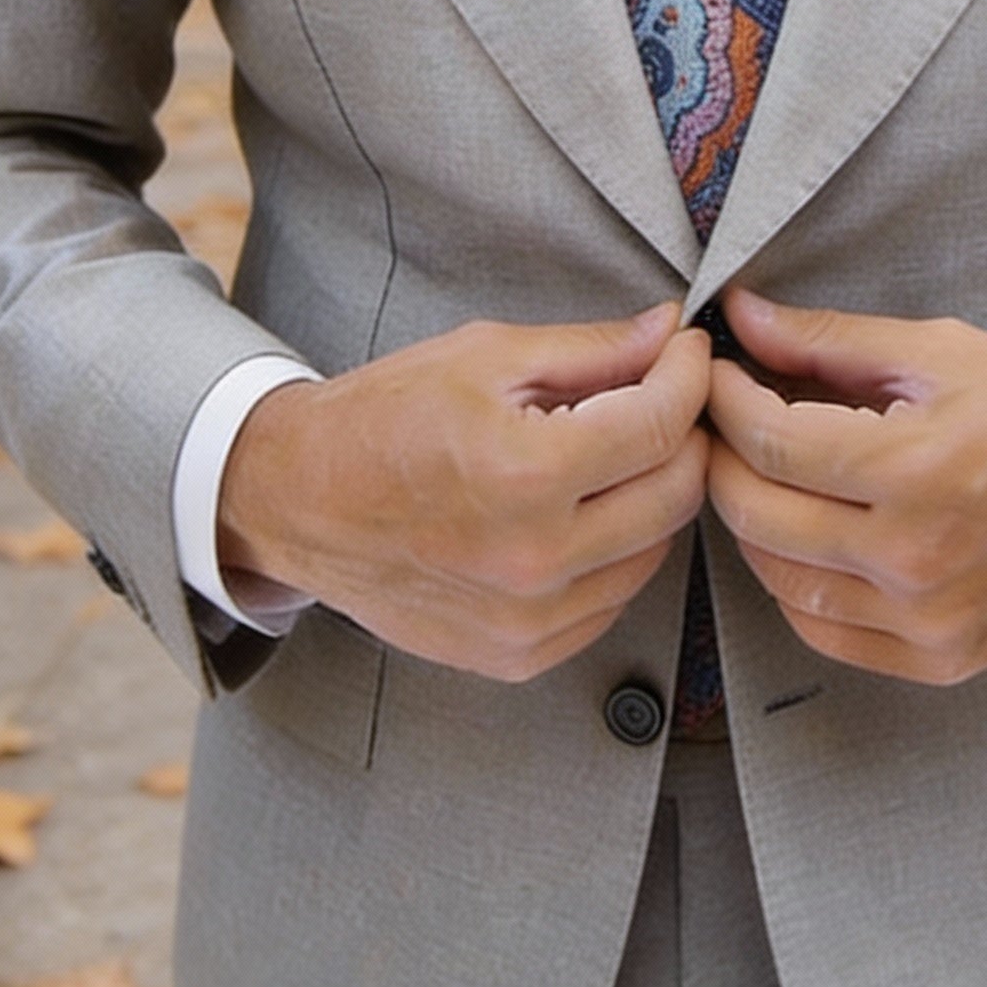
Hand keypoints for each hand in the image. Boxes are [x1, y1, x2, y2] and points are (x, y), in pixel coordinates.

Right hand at [218, 304, 710, 680]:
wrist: (298, 499)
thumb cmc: (385, 417)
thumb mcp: (487, 355)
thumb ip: (592, 349)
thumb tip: (668, 331)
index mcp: (526, 474)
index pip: (661, 425)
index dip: (689, 376)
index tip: (686, 352)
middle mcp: (534, 559)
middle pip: (675, 493)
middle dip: (685, 433)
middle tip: (663, 395)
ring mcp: (528, 620)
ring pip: (654, 550)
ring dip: (653, 493)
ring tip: (614, 451)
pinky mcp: (518, 655)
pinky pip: (611, 600)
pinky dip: (616, 551)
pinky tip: (581, 510)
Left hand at [705, 290, 986, 684]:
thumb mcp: (944, 351)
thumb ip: (831, 341)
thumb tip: (744, 318)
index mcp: (914, 468)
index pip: (769, 440)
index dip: (724, 400)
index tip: (715, 373)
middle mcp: (913, 557)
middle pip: (757, 514)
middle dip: (721, 458)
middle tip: (722, 421)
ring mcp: (925, 619)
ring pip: (779, 581)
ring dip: (752, 524)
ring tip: (762, 475)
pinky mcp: (939, 658)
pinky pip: (825, 633)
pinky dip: (795, 586)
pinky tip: (806, 540)